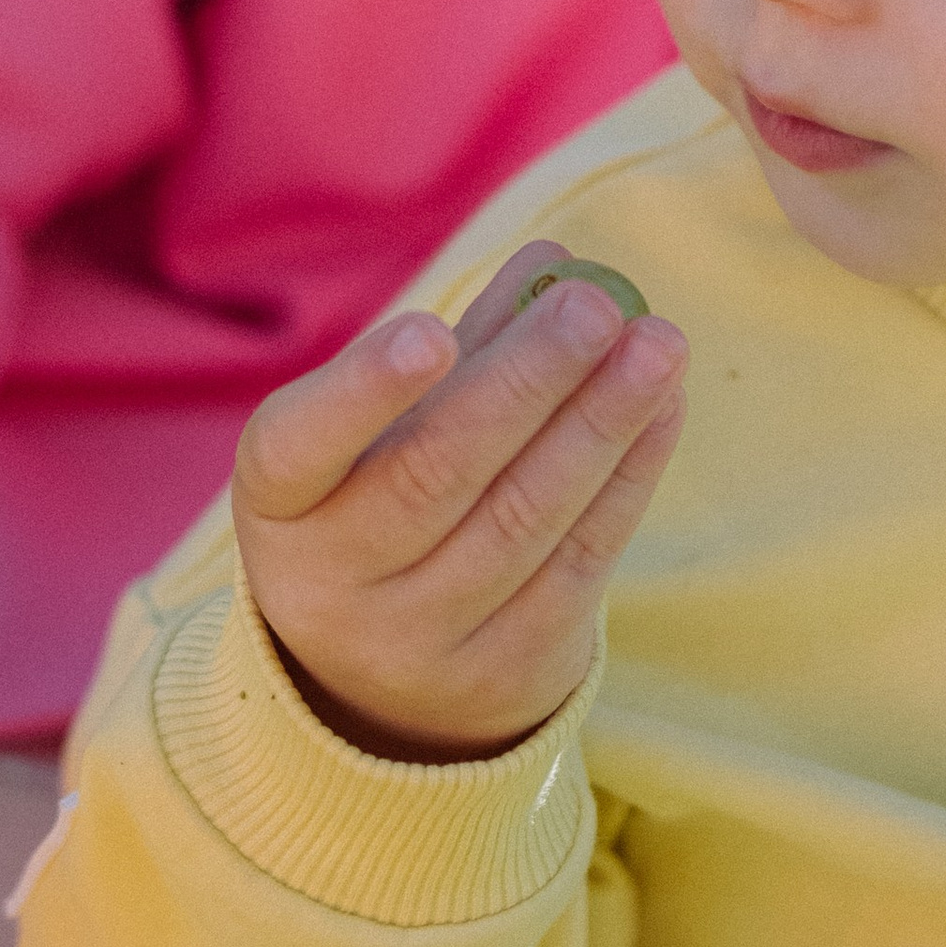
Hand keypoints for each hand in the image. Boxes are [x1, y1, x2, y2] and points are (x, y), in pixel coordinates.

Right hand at [233, 243, 687, 762]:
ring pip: (522, 517)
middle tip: (594, 305)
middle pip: (436, 473)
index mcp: (281, 504)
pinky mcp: (505, 674)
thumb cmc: (384, 506)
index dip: (364, 393)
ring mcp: (418, 640)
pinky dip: (628, 477)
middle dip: (527, 380)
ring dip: (602, 421)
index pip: (299, 447)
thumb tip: (551, 259)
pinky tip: (664, 408)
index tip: (431, 335)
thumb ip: (462, 345)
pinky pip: (578, 563)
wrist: (391, 687)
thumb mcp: (383, 432)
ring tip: (658, 344)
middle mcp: (334, 583)